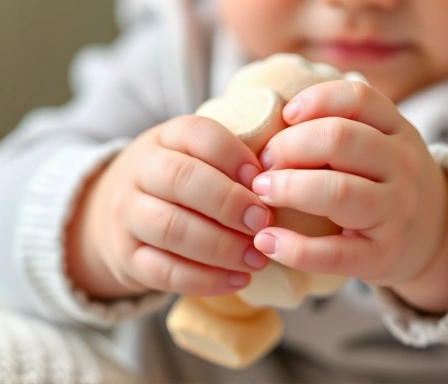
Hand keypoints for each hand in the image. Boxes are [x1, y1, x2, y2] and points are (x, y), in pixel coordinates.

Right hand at [67, 115, 270, 298]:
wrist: (120, 213)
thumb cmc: (178, 185)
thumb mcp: (194, 158)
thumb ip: (231, 161)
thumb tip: (282, 178)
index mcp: (164, 139)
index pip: (197, 134)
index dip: (233, 155)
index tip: (263, 181)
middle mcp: (139, 171)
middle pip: (181, 179)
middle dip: (229, 202)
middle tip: (263, 222)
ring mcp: (127, 215)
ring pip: (171, 228)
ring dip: (221, 247)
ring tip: (257, 258)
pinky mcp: (127, 256)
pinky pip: (163, 271)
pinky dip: (205, 280)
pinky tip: (237, 280)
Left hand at [252, 80, 447, 311]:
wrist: (432, 237)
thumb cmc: (386, 185)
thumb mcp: (381, 147)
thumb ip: (342, 129)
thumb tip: (273, 125)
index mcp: (398, 131)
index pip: (358, 98)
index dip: (315, 100)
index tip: (285, 116)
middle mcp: (402, 166)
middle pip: (339, 139)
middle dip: (288, 147)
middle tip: (263, 164)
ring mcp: (395, 212)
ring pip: (338, 191)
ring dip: (288, 189)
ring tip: (261, 193)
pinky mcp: (381, 256)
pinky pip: (334, 254)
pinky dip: (294, 248)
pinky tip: (266, 241)